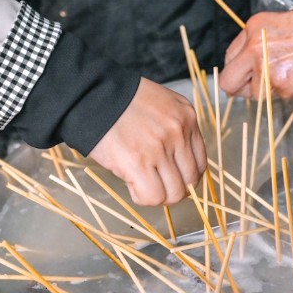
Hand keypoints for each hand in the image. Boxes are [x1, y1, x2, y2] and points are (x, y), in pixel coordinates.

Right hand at [87, 79, 205, 205]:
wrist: (91, 95)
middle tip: (155, 184)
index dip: (185, 175)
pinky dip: (142, 197)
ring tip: (141, 183)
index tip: (171, 177)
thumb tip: (177, 165)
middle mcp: (179, 131)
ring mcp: (160, 147)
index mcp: (186, 116)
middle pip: (191, 180)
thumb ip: (174, 129)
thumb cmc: (119, 102)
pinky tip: (131, 184)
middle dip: (174, 189)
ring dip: (158, 195)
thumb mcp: (160, 105)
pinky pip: (153, 196)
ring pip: (174, 193)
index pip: (201, 162)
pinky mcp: (139, 162)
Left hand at [219, 4, 292, 99]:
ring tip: (288, 74)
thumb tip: (251, 57)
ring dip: (267, 90)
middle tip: (251, 88)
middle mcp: (254, 49)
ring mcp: (266, 70)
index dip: (237, 69)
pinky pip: (278, 96)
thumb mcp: (279, 21)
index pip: (229, 58)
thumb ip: (260, 39)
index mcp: (252, 29)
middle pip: (229, 82)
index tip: (244, 74)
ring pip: (255, 94)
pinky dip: (288, 90)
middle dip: (239, 88)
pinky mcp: (282, 87)